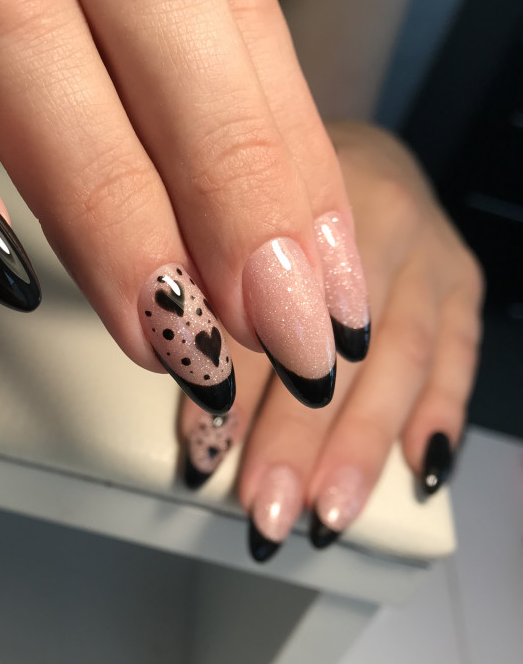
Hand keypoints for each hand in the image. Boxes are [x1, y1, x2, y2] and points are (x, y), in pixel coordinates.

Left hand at [179, 122, 483, 554]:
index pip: (268, 308)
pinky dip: (439, 415)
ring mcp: (430, 247)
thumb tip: (200, 418)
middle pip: (341, 340)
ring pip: (403, 357)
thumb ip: (214, 310)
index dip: (236, 387)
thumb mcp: (232, 234)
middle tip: (269, 506)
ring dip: (365, 444)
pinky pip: (458, 354)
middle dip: (302, 437)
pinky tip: (420, 469)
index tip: (207, 450)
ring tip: (330, 510)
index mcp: (300, 199)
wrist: (347, 153)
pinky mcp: (463, 278)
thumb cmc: (274, 203)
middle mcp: (378, 213)